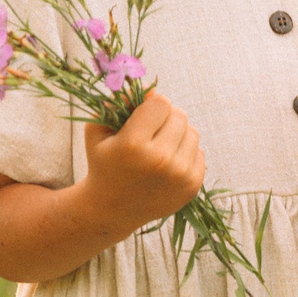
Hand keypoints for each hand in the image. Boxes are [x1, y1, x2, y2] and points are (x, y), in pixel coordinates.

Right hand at [79, 90, 203, 232]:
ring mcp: (179, 175)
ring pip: (192, 132)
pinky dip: (185, 153)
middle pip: (179, 115)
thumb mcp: (98, 130)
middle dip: (165, 118)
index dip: (151, 105)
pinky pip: (199, 152)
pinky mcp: (192, 186)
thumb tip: (149, 87)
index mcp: (133, 145)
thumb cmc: (103, 162)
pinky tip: (166, 165)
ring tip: (158, 148)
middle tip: (150, 132)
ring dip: (177, 134)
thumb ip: (118, 102)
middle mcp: (160, 160)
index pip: (161, 102)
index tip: (142, 116)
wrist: (112, 209)